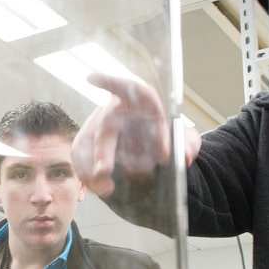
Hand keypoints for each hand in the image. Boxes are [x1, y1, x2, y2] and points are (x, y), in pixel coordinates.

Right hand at [72, 74, 197, 195]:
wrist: (154, 149)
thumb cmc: (168, 137)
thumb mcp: (184, 139)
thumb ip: (188, 144)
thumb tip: (185, 157)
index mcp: (141, 101)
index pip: (128, 88)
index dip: (108, 82)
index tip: (92, 79)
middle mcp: (116, 109)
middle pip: (105, 125)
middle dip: (102, 150)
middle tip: (103, 172)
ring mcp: (99, 124)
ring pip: (86, 142)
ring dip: (89, 166)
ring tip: (103, 189)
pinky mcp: (89, 141)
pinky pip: (80, 154)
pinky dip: (84, 171)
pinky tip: (94, 187)